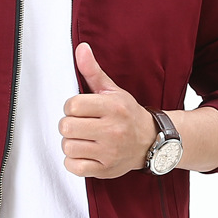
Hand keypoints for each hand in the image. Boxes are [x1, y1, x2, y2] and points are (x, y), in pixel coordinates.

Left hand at [59, 42, 155, 178]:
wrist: (152, 141)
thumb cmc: (127, 114)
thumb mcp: (112, 90)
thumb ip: (93, 71)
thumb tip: (81, 49)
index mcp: (113, 107)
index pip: (72, 105)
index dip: (71, 107)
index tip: (80, 110)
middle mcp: (113, 130)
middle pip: (66, 127)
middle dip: (69, 125)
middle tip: (80, 125)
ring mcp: (109, 152)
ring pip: (68, 147)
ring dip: (71, 143)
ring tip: (83, 139)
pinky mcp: (105, 169)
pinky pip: (74, 167)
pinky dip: (73, 162)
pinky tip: (84, 153)